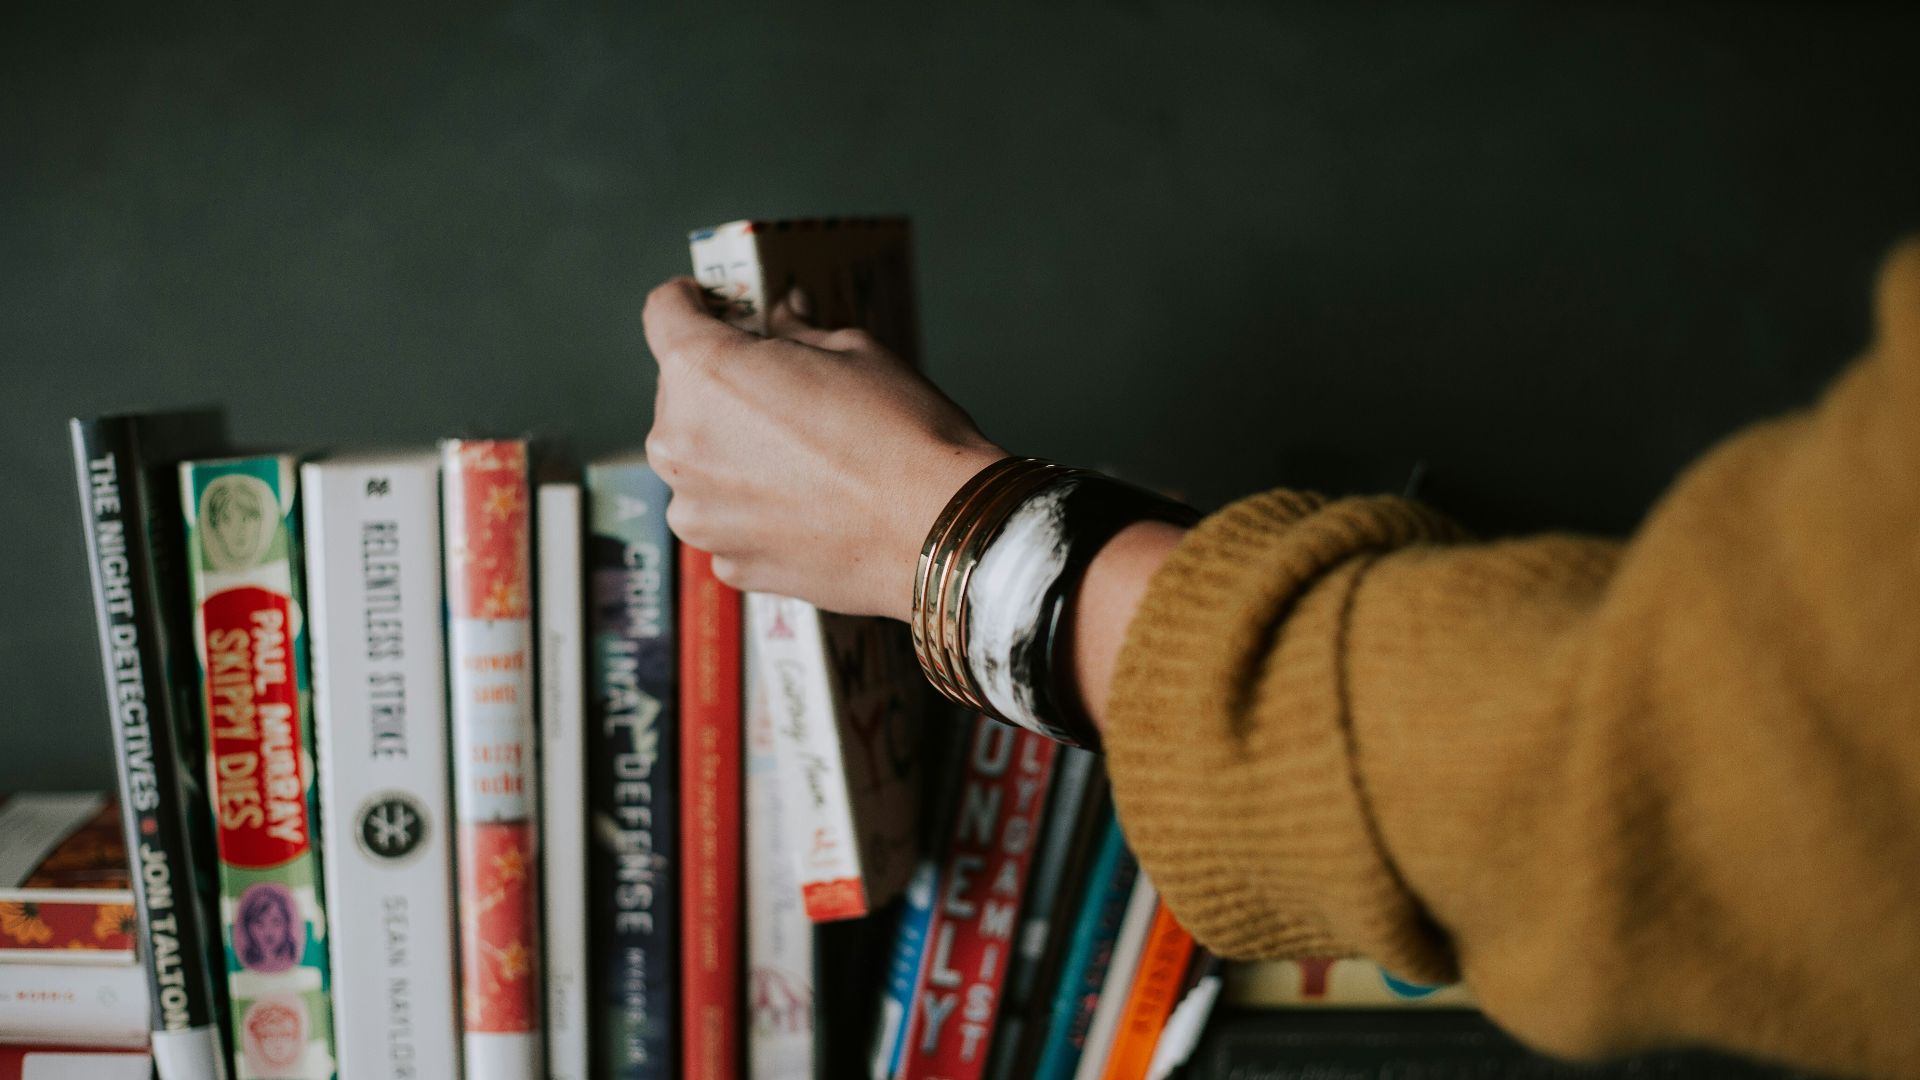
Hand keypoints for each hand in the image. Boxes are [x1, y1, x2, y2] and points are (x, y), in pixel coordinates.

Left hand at [641, 277, 1004, 619]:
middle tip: (783, 391)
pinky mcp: (727, 561)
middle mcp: (680, 444)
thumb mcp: (854, 351)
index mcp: (704, 372)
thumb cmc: (901, 435)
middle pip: (680, 393)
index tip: (711, 305)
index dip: (689, 301)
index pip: (664, 312)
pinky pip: (726, 518)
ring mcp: (698, 512)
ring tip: (803, 459)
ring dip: (733, 452)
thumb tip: (784, 316)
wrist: (938, 532)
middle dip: (722, 385)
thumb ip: (798, 333)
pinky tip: (809, 505)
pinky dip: (753, 507)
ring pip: (699, 462)